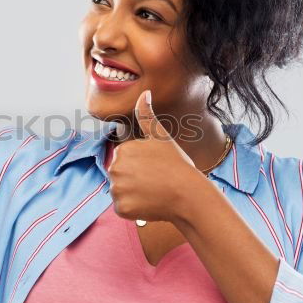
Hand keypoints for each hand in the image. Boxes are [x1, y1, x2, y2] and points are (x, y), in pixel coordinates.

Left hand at [108, 89, 203, 222]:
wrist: (188, 194)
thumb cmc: (178, 165)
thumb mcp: (161, 137)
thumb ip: (147, 115)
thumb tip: (144, 92)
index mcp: (122, 150)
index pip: (125, 161)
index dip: (141, 166)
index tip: (156, 168)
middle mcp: (114, 169)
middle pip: (120, 177)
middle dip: (135, 181)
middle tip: (155, 181)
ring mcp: (117, 189)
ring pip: (121, 193)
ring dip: (134, 195)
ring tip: (153, 193)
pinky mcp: (121, 208)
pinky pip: (123, 209)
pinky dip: (134, 209)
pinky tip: (149, 204)